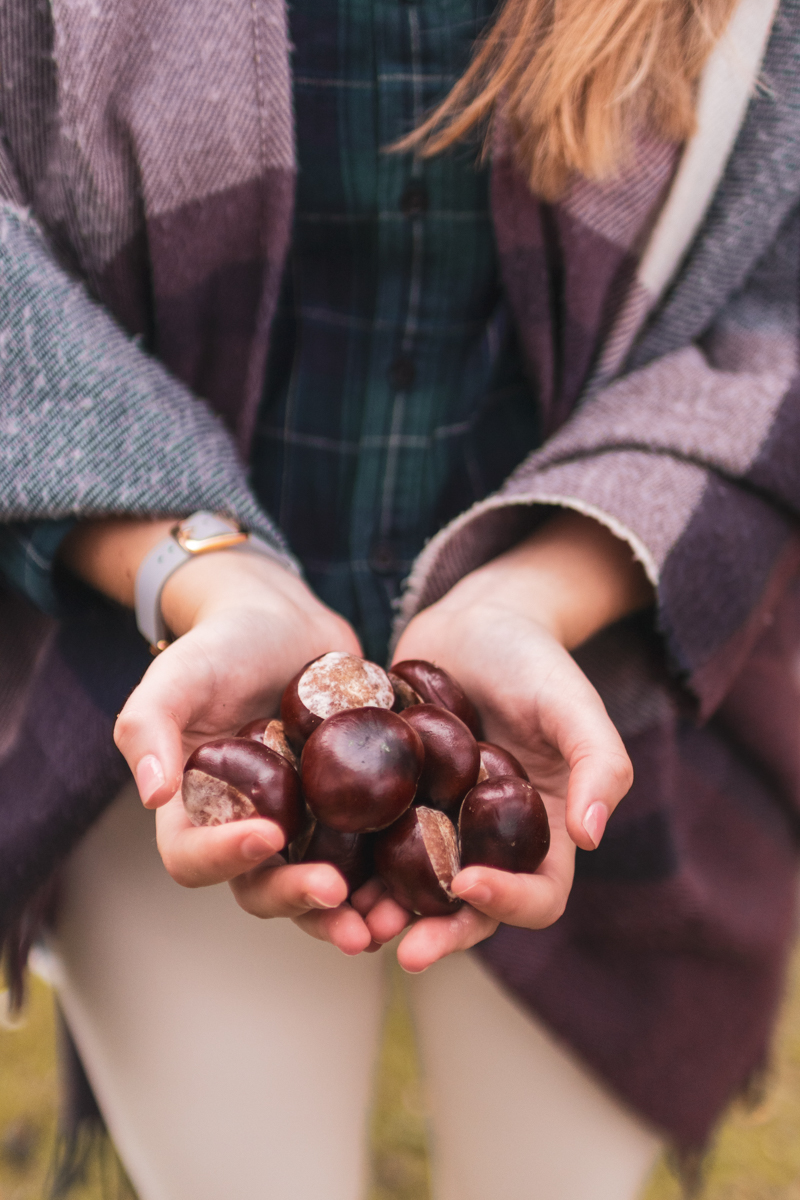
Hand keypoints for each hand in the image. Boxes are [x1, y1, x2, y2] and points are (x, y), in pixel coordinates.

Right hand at [100, 535, 375, 955]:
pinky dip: (394, 872)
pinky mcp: (351, 811)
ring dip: (354, 912)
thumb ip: (147, 726)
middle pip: (265, 889)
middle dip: (301, 902)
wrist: (282, 618)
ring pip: (324, 886)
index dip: (225, 858)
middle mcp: (248, 831)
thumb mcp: (177, 675)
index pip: (194, 858)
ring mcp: (303, 826)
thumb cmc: (220, 644)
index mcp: (195, 812)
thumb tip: (152, 792)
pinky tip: (428, 875)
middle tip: (339, 897)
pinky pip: (371, 853)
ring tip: (391, 920)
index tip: (269, 834)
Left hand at [364, 511, 650, 971]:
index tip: (469, 884)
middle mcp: (489, 844)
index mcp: (545, 835)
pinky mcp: (392, 805)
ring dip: (386, 912)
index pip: (539, 893)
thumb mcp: (573, 703)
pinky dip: (350, 864)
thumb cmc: (534, 660)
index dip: (509, 903)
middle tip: (402, 944)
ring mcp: (438, 827)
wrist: (474, 622)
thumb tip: (593, 837)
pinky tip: (317, 865)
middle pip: (469, 910)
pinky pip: (371, 846)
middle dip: (438, 932)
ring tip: (352, 918)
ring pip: (413, 890)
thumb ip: (600, 764)